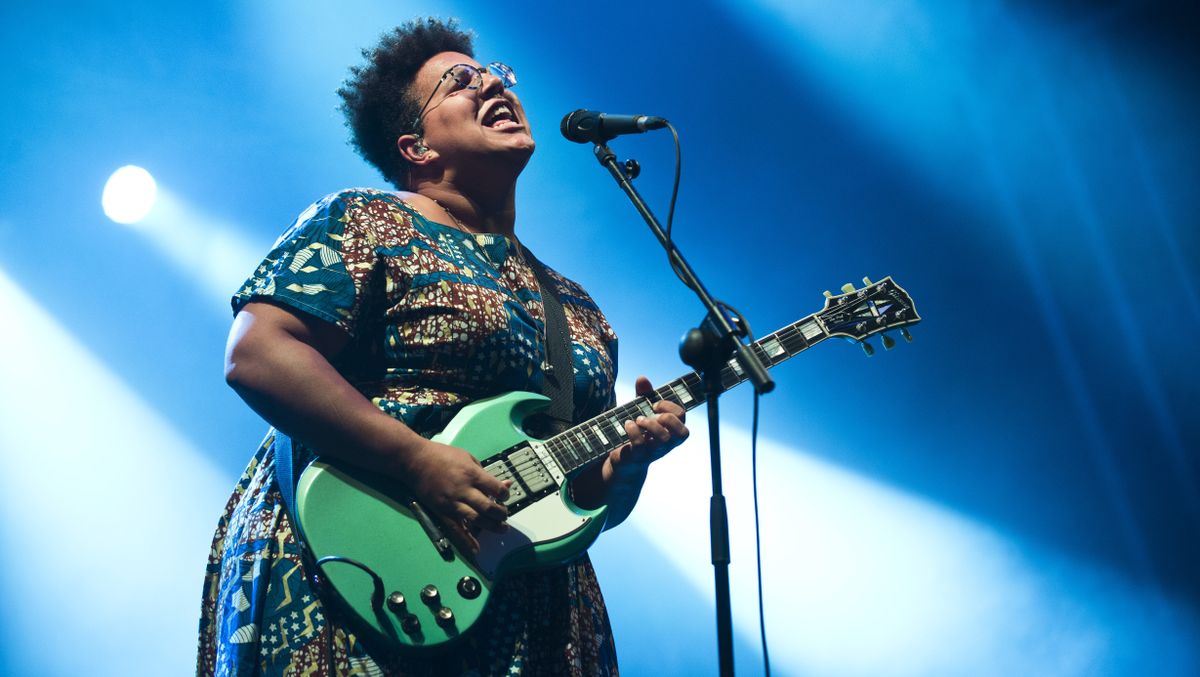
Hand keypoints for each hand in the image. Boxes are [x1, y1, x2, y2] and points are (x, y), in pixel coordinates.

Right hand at [400, 437, 510, 554]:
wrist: (416, 461)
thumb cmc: (443, 455)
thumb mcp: (467, 457)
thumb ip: (484, 472)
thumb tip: (503, 484)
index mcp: (472, 474)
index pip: (496, 489)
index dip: (505, 494)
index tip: (504, 496)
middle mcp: (464, 490)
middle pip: (488, 507)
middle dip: (501, 514)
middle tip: (504, 515)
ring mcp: (452, 502)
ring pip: (476, 520)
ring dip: (492, 526)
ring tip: (501, 529)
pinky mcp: (442, 511)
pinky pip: (456, 529)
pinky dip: (467, 541)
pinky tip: (476, 549)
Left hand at [607, 376, 688, 476]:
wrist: (623, 459)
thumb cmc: (636, 433)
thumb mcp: (641, 411)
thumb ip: (643, 395)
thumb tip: (642, 378)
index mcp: (670, 430)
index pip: (682, 417)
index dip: (670, 407)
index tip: (655, 404)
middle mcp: (667, 443)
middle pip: (682, 433)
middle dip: (667, 418)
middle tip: (651, 413)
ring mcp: (654, 452)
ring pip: (664, 439)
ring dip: (651, 424)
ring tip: (638, 419)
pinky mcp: (638, 457)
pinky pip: (641, 445)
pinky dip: (634, 431)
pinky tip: (628, 424)